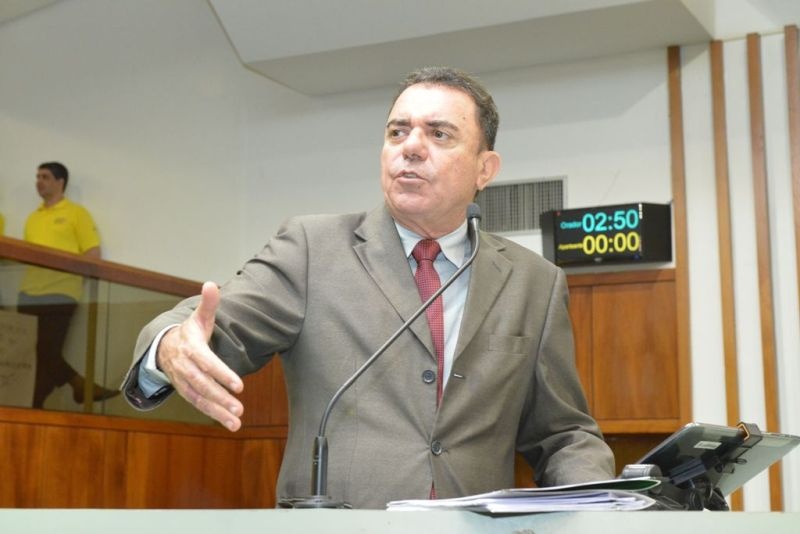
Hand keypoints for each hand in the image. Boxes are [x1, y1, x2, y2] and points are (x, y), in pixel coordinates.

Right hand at [157, 281, 244, 430]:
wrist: (164, 347)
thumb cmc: (189, 331)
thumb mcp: (199, 317)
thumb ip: (208, 304)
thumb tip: (211, 284)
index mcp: (190, 347)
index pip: (206, 362)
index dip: (222, 374)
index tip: (239, 385)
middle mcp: (184, 366)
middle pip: (202, 384)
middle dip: (220, 397)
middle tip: (239, 407)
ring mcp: (182, 381)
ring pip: (199, 398)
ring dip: (218, 411)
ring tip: (237, 421)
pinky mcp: (185, 391)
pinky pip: (199, 405)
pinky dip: (214, 414)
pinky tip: (231, 423)